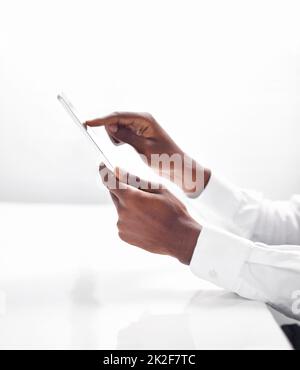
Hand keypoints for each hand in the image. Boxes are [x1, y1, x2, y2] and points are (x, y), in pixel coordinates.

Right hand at [86, 112, 210, 196]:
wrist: (179, 167)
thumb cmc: (166, 159)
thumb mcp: (145, 149)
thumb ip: (127, 137)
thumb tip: (110, 126)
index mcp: (145, 119)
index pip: (117, 116)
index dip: (101, 119)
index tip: (86, 122)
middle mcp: (142, 119)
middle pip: (115, 120)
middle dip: (112, 132)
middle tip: (121, 147)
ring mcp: (140, 126)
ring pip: (117, 127)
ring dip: (117, 138)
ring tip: (133, 149)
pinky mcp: (138, 133)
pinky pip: (122, 134)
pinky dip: (120, 140)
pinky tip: (130, 148)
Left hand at [100, 163, 201, 264]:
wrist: (180, 238)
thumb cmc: (172, 211)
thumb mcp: (158, 189)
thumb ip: (135, 179)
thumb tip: (117, 171)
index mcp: (130, 198)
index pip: (109, 181)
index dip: (104, 172)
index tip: (103, 165)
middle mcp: (122, 212)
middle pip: (115, 194)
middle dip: (123, 189)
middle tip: (140, 192)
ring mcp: (121, 225)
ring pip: (120, 208)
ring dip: (129, 206)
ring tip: (149, 211)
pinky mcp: (123, 235)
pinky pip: (123, 221)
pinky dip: (130, 219)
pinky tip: (146, 222)